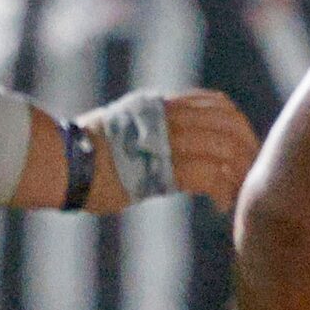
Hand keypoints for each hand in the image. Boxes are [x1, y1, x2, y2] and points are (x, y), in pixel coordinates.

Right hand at [79, 89, 258, 213]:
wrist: (61, 164)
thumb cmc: (85, 153)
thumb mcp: (124, 127)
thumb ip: (153, 129)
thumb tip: (176, 146)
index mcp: (161, 104)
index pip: (216, 103)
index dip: (238, 124)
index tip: (243, 147)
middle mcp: (168, 116)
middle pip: (229, 125)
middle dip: (246, 150)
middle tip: (248, 175)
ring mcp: (165, 139)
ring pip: (224, 149)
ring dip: (237, 175)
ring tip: (233, 195)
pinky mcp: (162, 167)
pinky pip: (209, 176)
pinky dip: (221, 191)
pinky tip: (219, 206)